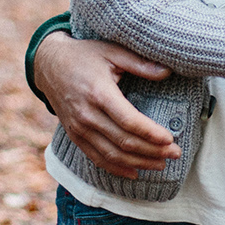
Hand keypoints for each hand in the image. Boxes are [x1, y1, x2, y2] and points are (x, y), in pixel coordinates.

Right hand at [34, 32, 179, 177]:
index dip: (151, 133)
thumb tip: (168, 71)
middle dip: (152, 151)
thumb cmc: (84, 56)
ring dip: (138, 163)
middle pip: (123, 142)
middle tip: (175, 153)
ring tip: (161, 164)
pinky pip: (96, 158)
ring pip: (111, 155)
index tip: (170, 139)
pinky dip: (116, 169)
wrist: (48, 64)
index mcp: (99, 93)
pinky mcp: (74, 135)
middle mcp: (87, 115)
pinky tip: (135, 172)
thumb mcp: (112, 51)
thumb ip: (140, 63)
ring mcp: (79, 128)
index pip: (129, 121)